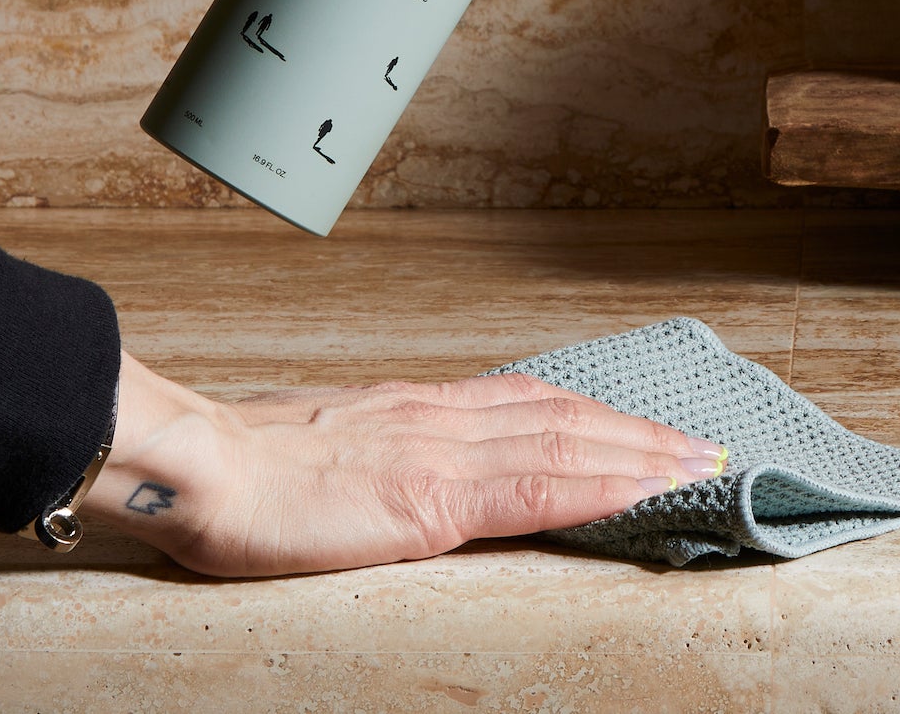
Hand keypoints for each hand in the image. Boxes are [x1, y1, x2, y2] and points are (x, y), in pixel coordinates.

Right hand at [77, 350, 727, 576]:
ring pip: (567, 442)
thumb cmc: (244, 464)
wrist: (199, 464)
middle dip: (639, 433)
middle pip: (567, 416)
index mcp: (420, 408)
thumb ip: (380, 450)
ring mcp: (443, 452)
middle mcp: (445, 417)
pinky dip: (598, 483)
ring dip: (639, 452)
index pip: (531, 403)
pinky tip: (640, 489)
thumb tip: (400, 466)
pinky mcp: (431, 497)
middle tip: (701, 446)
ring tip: (694, 464)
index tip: (644, 428)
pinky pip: (534, 486)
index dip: (595, 416)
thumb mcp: (330, 444)